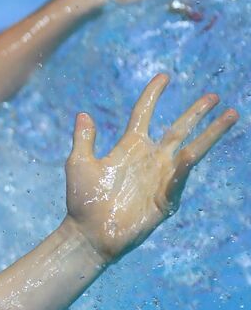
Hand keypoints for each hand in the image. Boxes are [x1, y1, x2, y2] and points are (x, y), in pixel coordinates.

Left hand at [65, 74, 236, 262]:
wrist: (88, 233)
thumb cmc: (83, 201)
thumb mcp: (79, 164)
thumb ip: (84, 139)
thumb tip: (83, 114)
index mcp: (129, 147)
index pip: (144, 114)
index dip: (153, 95)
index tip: (164, 77)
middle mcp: (149, 158)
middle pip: (178, 129)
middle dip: (196, 113)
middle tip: (213, 96)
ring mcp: (160, 176)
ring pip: (191, 149)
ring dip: (211, 133)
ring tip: (230, 115)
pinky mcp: (166, 197)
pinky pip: (179, 178)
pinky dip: (184, 166)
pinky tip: (191, 154)